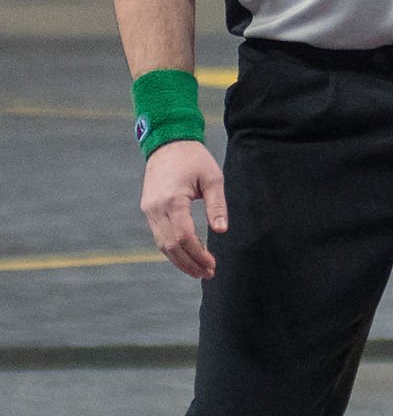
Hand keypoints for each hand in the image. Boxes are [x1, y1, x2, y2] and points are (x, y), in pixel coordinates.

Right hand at [140, 138, 227, 279]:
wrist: (168, 141)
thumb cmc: (194, 158)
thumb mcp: (212, 177)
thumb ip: (217, 205)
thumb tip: (221, 231)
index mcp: (173, 200)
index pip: (184, 237)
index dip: (198, 254)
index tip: (212, 265)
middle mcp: (157, 208)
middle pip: (171, 246)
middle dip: (189, 263)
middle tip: (207, 274)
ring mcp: (149, 210)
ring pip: (162, 244)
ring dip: (179, 260)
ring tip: (198, 270)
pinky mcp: (148, 209)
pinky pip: (159, 235)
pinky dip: (171, 249)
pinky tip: (185, 255)